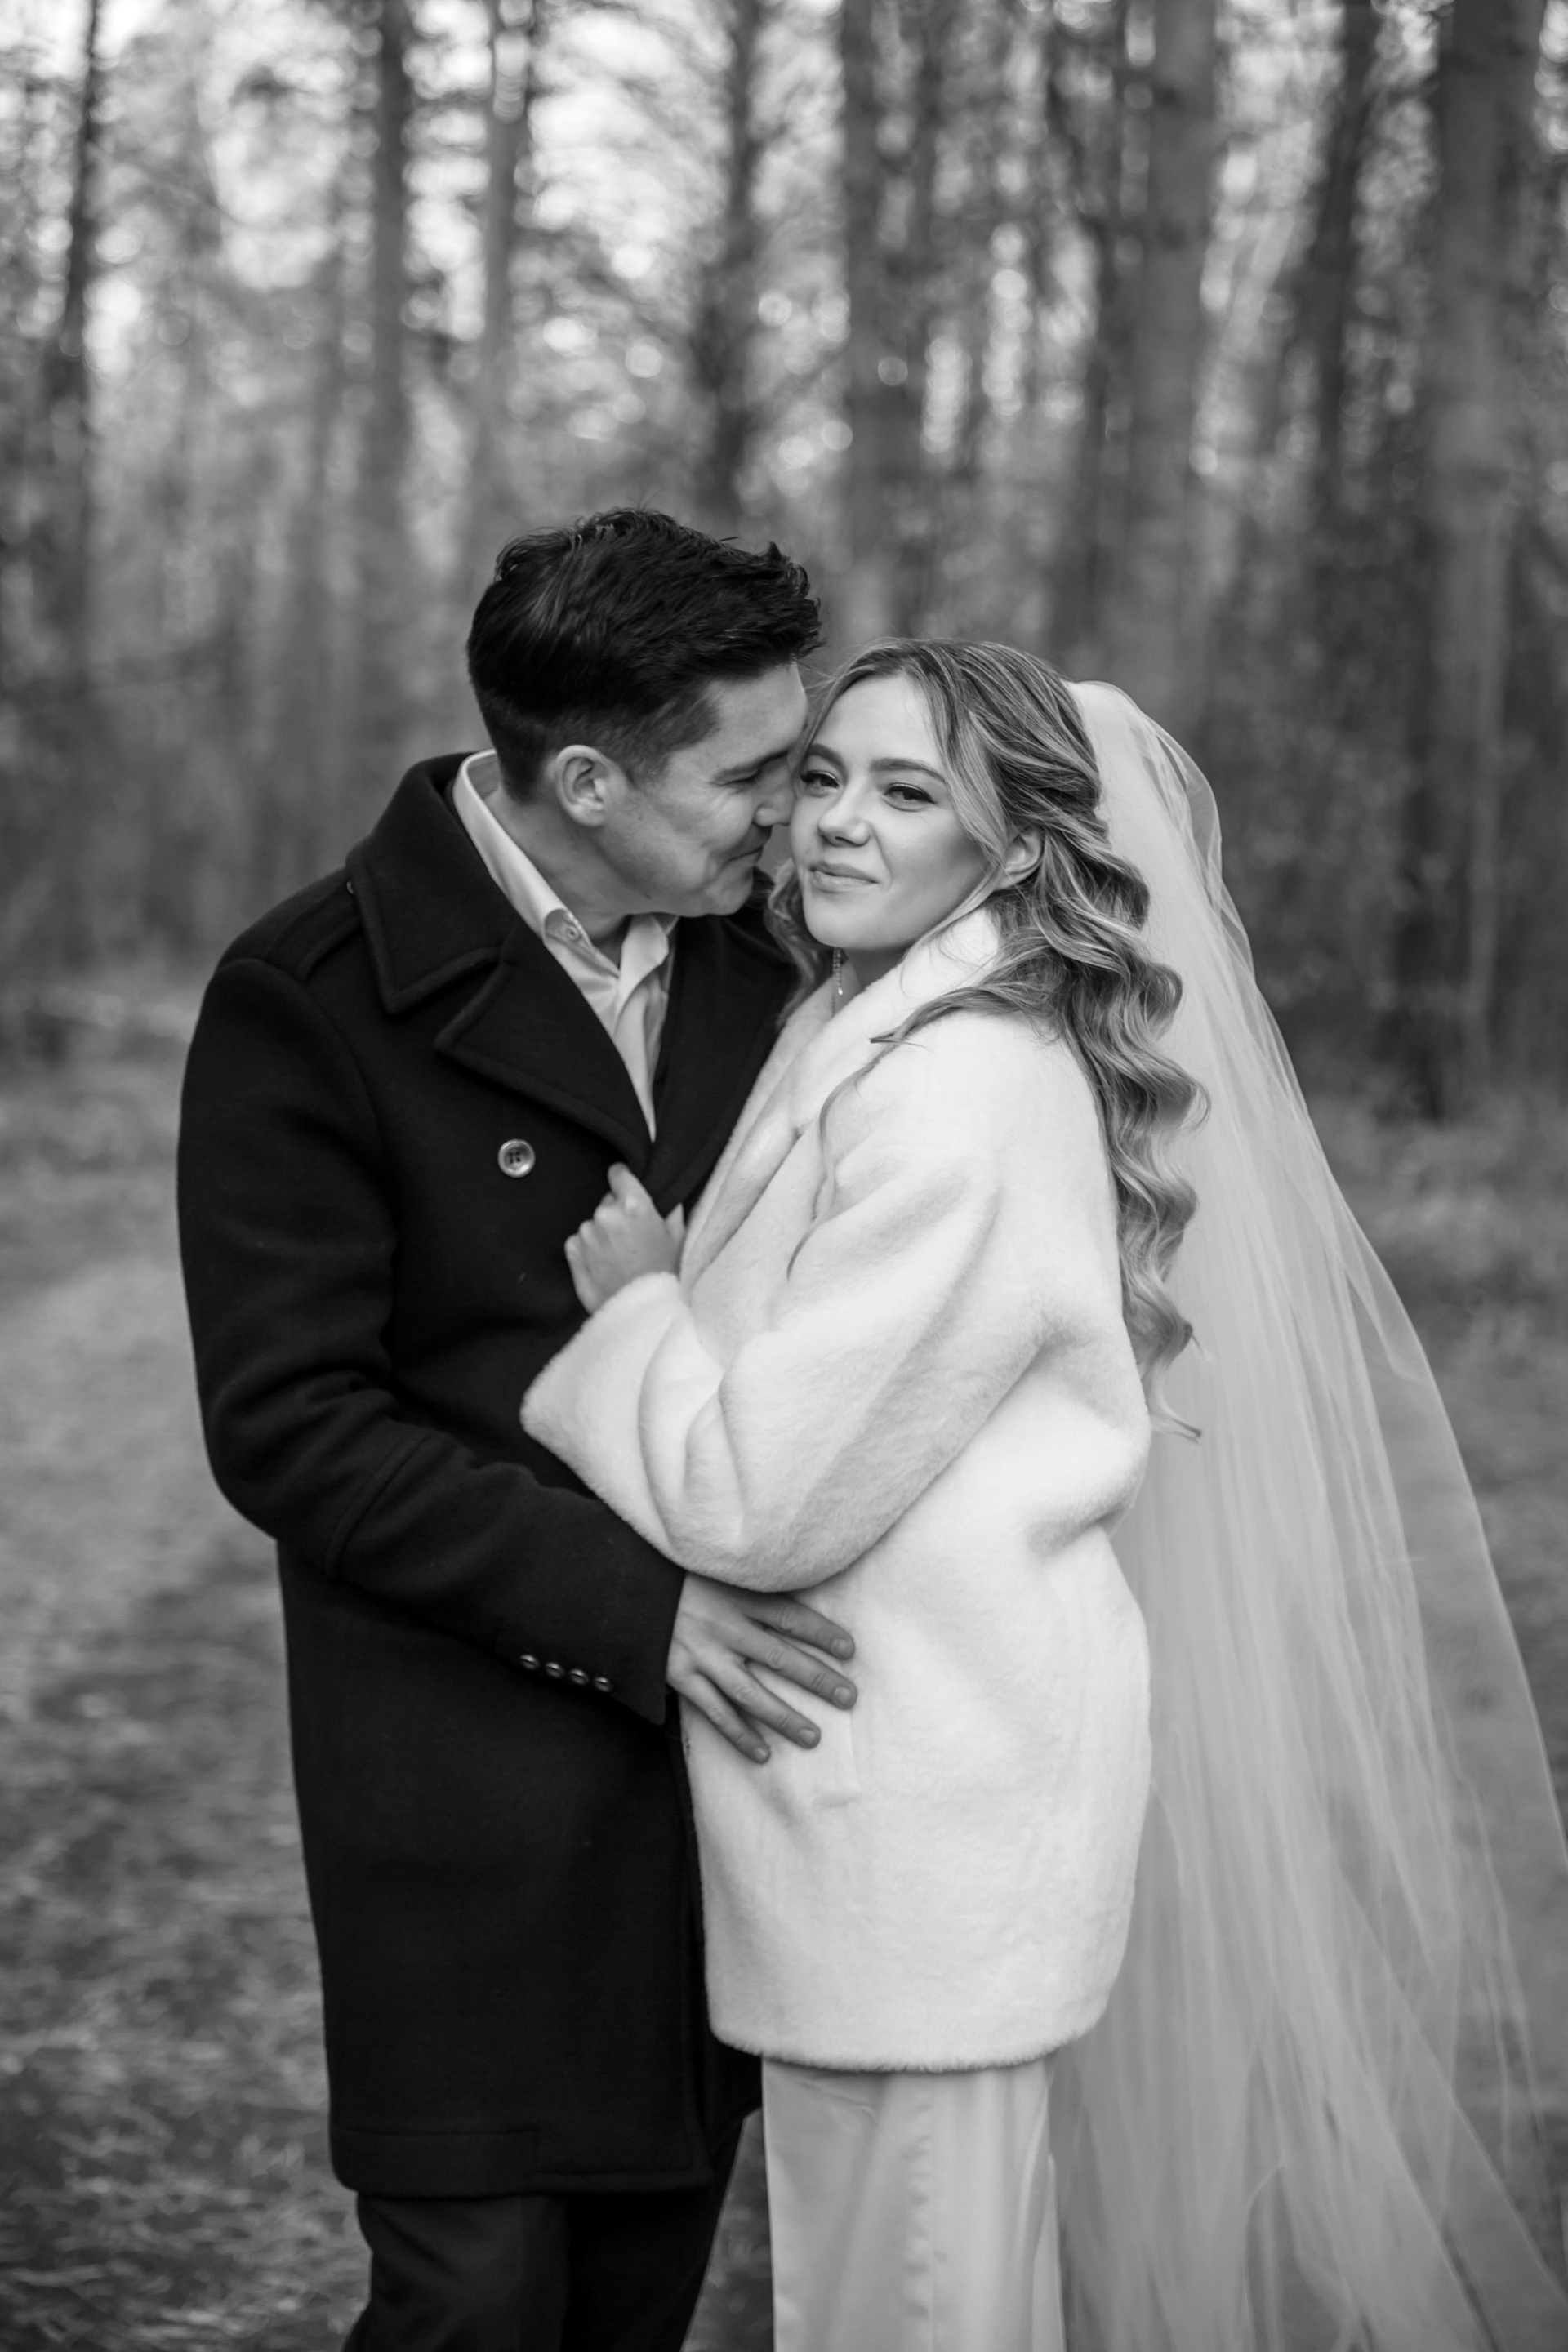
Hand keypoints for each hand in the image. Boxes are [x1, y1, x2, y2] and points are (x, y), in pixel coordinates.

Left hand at [565, 1166, 682, 1311]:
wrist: (641, 1312)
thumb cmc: (664, 1275)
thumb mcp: (678, 1237)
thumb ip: (671, 1208)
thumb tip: (666, 1193)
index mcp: (634, 1204)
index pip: (619, 1173)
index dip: (623, 1180)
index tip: (625, 1188)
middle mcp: (606, 1214)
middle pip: (607, 1201)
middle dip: (617, 1213)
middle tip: (631, 1237)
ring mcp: (586, 1232)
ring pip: (594, 1223)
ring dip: (602, 1233)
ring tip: (619, 1256)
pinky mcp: (573, 1250)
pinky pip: (580, 1240)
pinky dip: (589, 1249)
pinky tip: (605, 1264)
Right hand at [667, 1576, 857, 1764]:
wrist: (626, 1587)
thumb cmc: (683, 1577)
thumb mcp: (720, 1571)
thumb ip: (753, 1587)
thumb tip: (797, 1602)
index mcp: (737, 1596)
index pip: (789, 1616)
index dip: (821, 1633)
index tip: (850, 1650)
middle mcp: (723, 1626)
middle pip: (778, 1656)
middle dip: (816, 1679)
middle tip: (848, 1697)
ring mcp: (701, 1654)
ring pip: (749, 1692)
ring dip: (783, 1717)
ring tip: (813, 1737)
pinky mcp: (680, 1675)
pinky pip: (714, 1711)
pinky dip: (739, 1734)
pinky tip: (763, 1754)